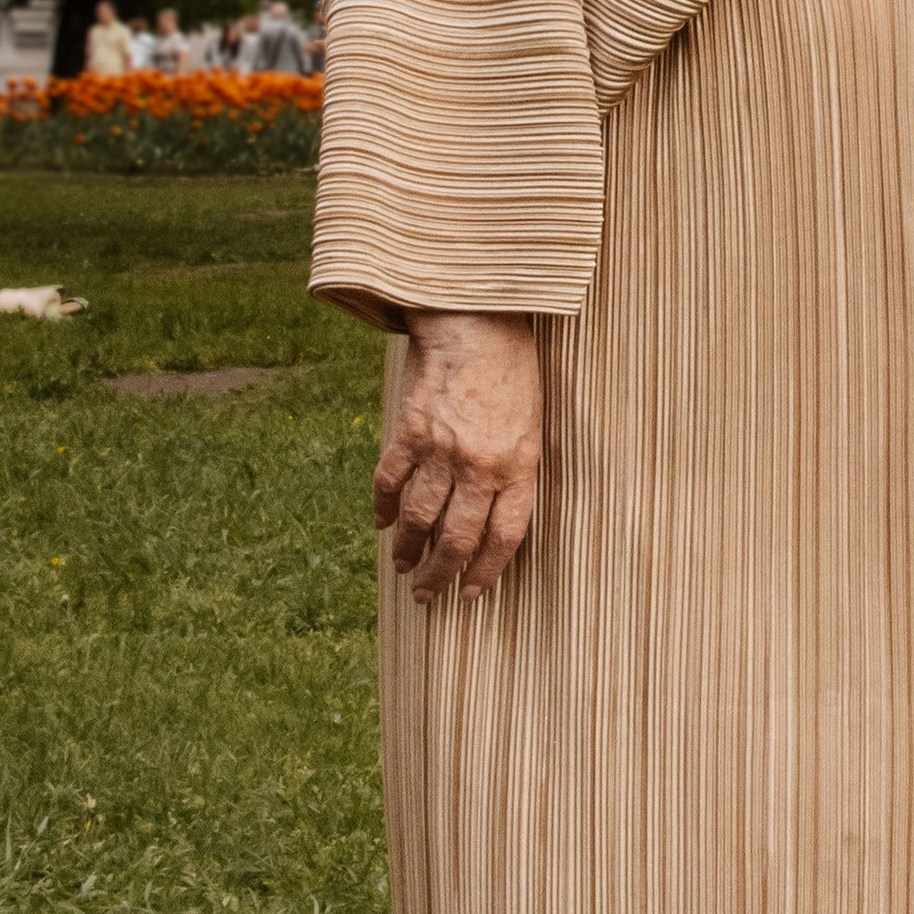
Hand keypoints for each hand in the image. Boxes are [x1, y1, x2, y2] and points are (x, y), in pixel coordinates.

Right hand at [375, 311, 541, 600]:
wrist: (478, 318)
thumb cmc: (512, 370)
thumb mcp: (530, 423)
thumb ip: (513, 469)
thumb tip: (489, 515)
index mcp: (519, 465)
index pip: (504, 538)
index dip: (486, 573)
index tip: (471, 594)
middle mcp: (481, 465)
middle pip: (457, 539)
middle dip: (441, 575)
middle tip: (428, 596)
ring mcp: (442, 449)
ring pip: (420, 519)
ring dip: (409, 550)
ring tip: (404, 568)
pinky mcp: (410, 430)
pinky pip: (390, 481)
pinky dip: (383, 507)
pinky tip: (383, 523)